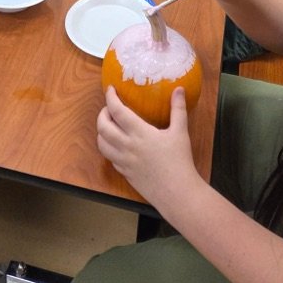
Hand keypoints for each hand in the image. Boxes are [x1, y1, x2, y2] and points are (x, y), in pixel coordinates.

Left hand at [97, 87, 198, 208]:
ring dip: (101, 132)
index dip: (110, 98)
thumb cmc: (179, 162)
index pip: (117, 111)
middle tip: (109, 108)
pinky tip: (117, 144)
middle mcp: (127, 146)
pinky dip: (109, 147)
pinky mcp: (125, 173)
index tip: (110, 89)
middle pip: (103, 127)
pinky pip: (110, 158)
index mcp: (139, 133)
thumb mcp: (180, 132)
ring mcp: (124, 161)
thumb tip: (179, 89)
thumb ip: (178, 109)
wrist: (176, 193)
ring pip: (101, 144)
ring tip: (109, 125)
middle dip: (102, 114)